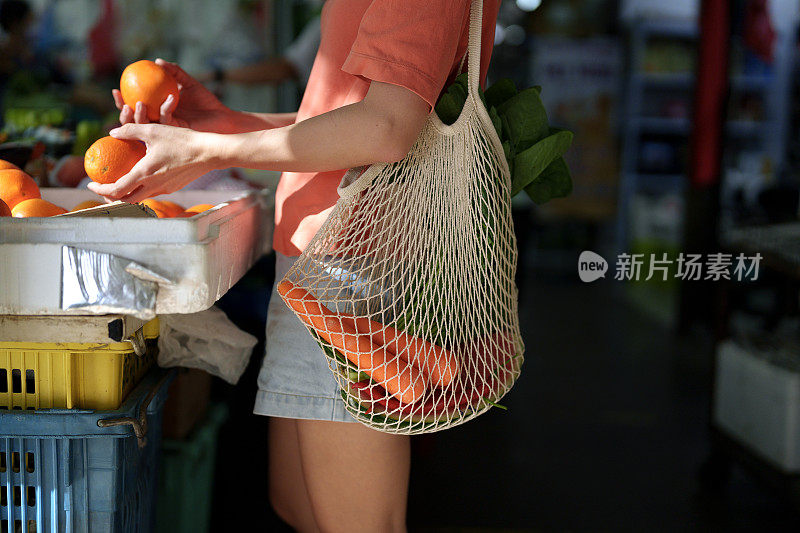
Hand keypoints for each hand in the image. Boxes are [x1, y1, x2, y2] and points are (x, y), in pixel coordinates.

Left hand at [87, 123, 217, 202]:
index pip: (116, 190)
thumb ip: (130, 130)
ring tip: (120, 184)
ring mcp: (165, 188)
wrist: (209, 153)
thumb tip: (112, 132)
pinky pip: (153, 191)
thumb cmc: (182, 140)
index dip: (100, 190)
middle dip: (111, 197)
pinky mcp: (174, 187)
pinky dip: (142, 188)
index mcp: (145, 173)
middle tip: (103, 189)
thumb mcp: (153, 130)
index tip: (91, 185)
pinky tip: (144, 176)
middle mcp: (153, 185)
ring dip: (127, 194)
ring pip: (140, 197)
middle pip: (126, 201)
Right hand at [112, 58, 234, 132]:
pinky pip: (168, 121)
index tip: (116, 89)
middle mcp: (160, 122)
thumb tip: (157, 61)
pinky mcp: (178, 133)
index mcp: (157, 110)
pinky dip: (166, 108)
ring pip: (147, 126)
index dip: (122, 101)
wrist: (222, 116)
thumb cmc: (205, 100)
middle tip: (124, 103)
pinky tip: (170, 98)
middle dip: (124, 115)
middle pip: (135, 122)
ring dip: (140, 116)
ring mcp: (168, 129)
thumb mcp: (188, 83)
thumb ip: (174, 72)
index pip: (134, 107)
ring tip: (138, 103)